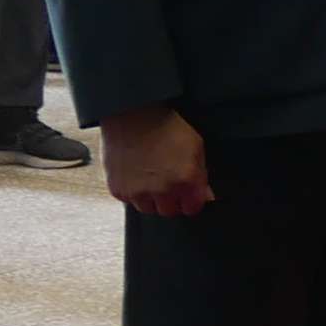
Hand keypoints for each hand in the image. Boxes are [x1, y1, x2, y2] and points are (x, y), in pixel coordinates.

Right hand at [105, 102, 212, 217]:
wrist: (132, 114)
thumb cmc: (165, 126)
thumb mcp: (195, 146)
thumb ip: (201, 175)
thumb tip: (206, 196)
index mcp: (186, 180)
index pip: (192, 208)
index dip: (190, 201)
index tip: (187, 195)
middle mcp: (163, 190)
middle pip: (170, 211)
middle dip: (172, 200)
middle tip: (167, 182)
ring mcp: (139, 192)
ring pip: (149, 209)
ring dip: (151, 198)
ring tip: (150, 177)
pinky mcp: (119, 190)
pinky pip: (129, 201)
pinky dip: (133, 192)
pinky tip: (136, 174)